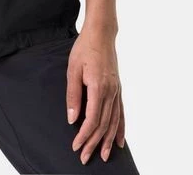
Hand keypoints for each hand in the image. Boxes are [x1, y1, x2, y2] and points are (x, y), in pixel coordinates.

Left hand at [66, 27, 125, 164]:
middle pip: (103, 124)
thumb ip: (73, 95)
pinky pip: (121, 113)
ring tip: (103, 156)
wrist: (101, 34)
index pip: (92, 120)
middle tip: (85, 158)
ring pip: (114, 122)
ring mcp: (116, 91)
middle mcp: (111, 92)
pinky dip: (120, 128)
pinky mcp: (118, 89)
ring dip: (107, 140)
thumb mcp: (72, 69)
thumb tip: (72, 119)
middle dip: (94, 143)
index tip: (76, 146)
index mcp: (98, 88)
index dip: (84, 135)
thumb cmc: (84, 49)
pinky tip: (119, 141)